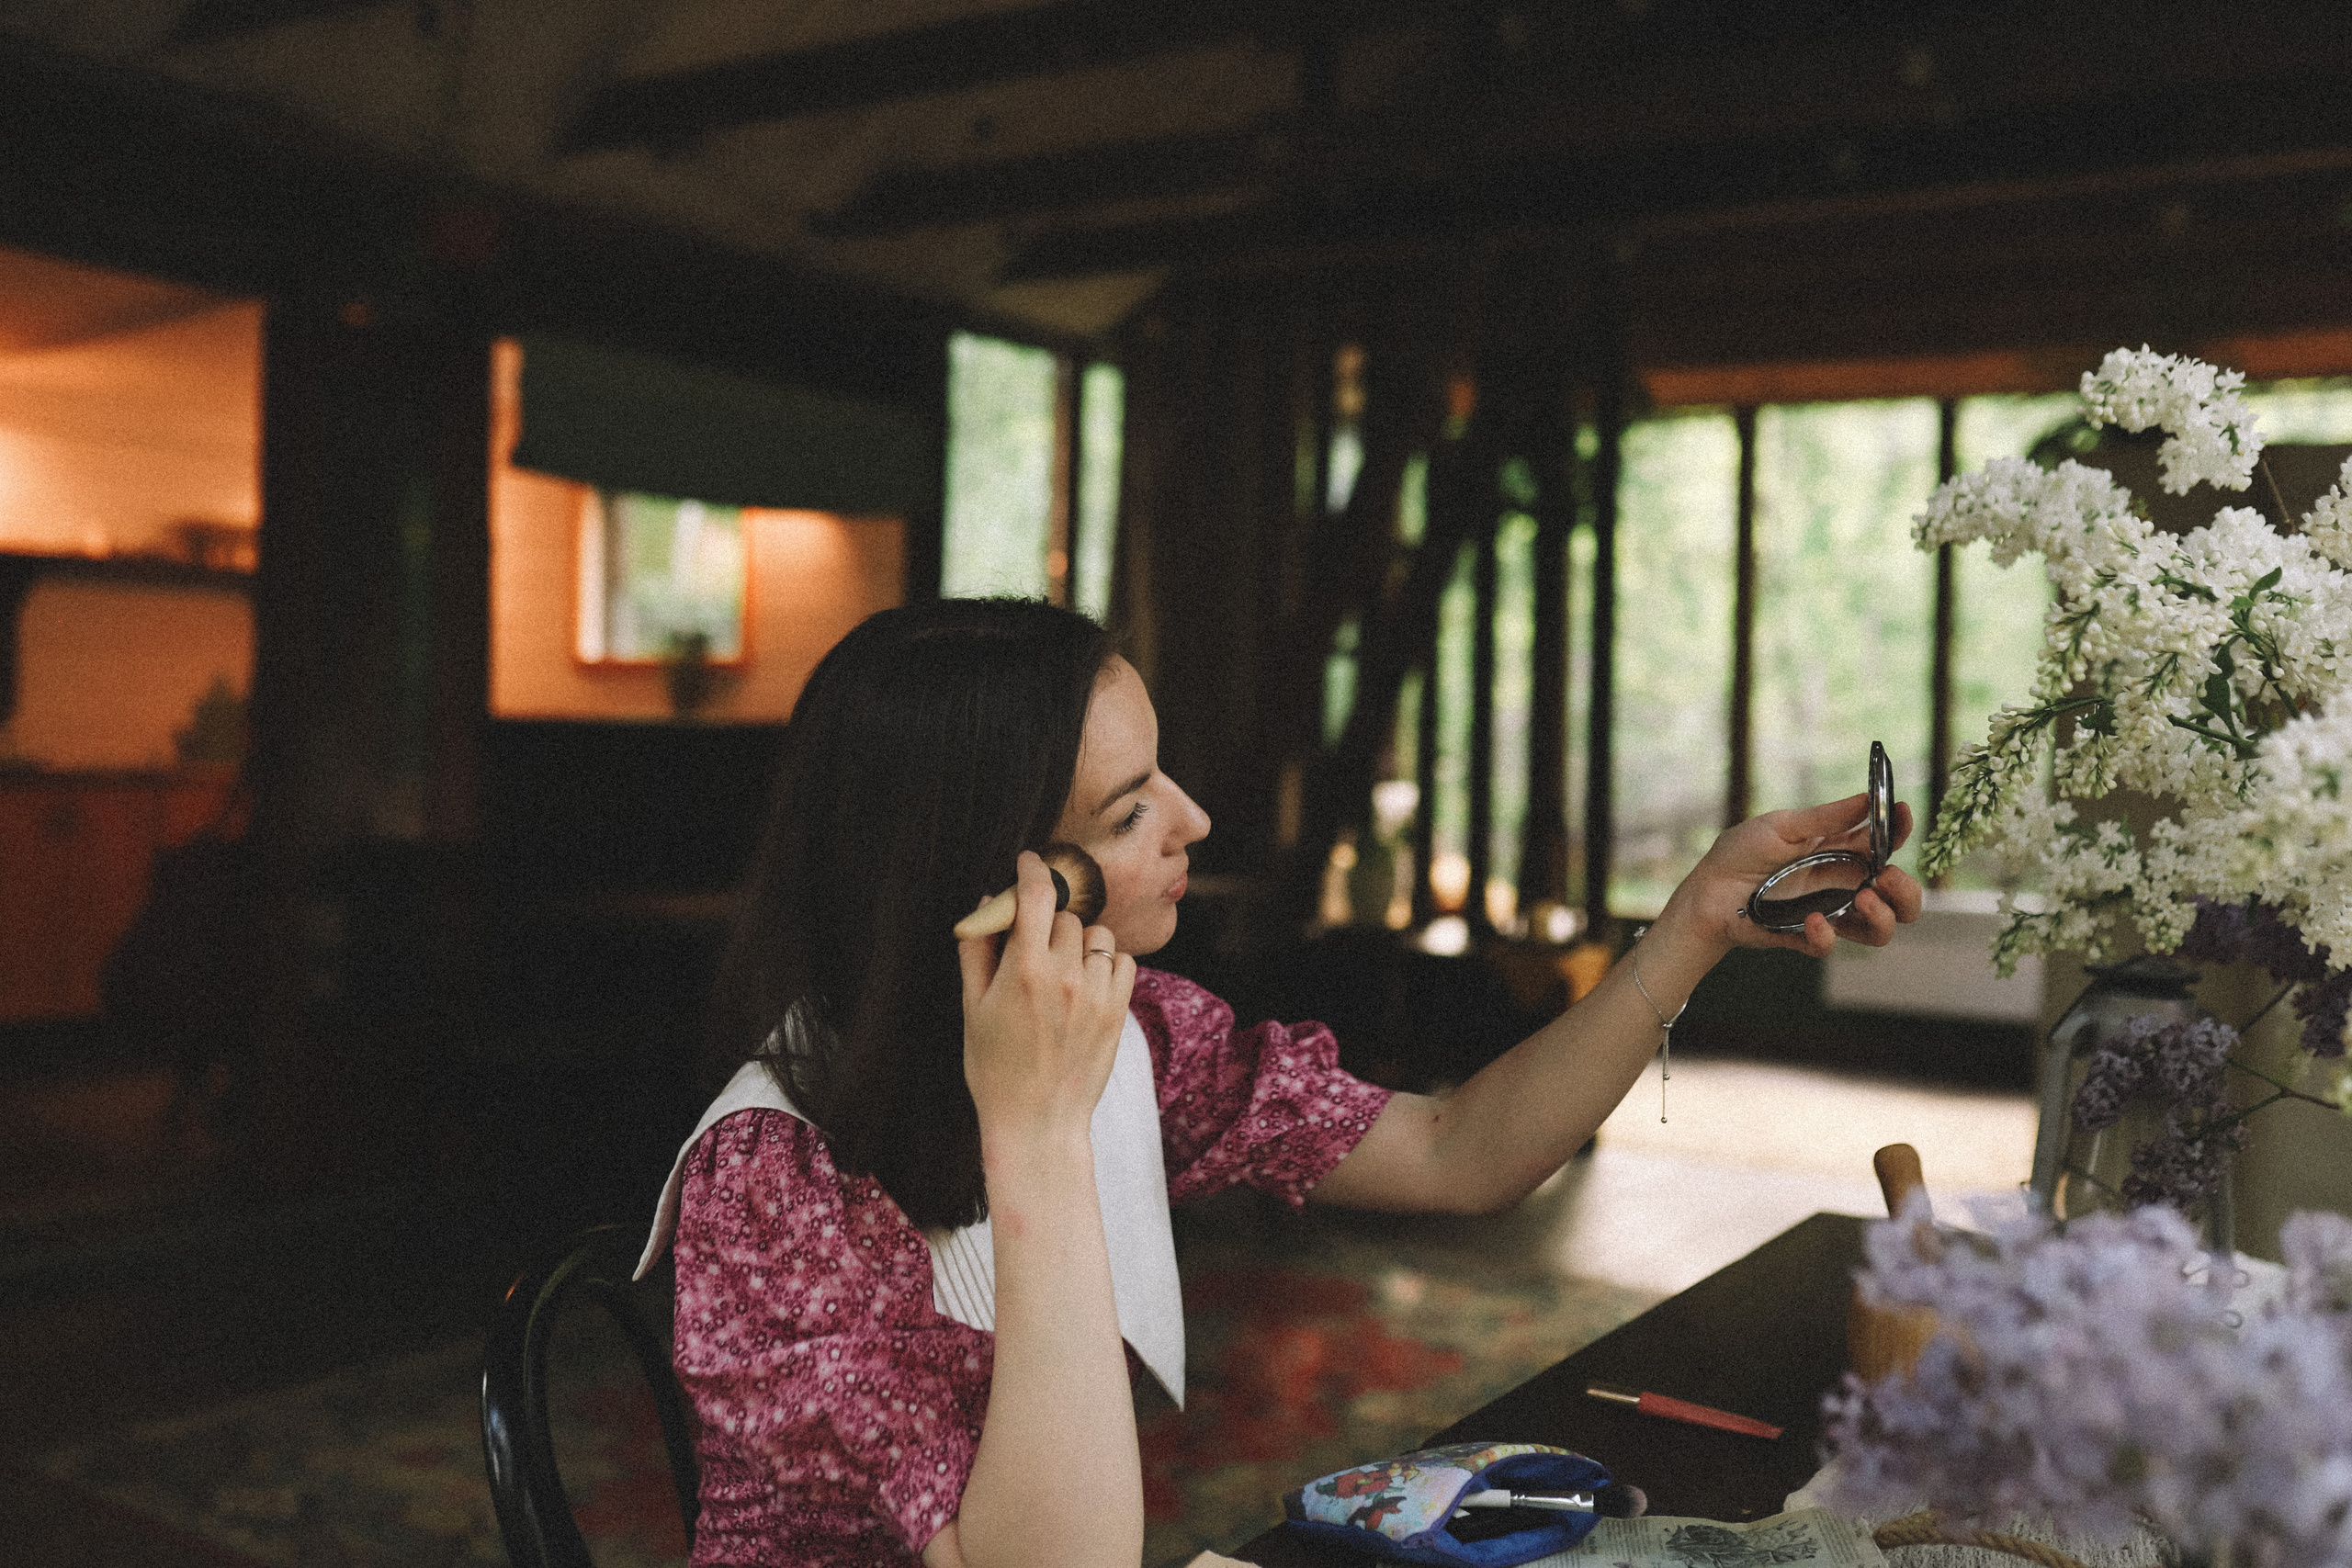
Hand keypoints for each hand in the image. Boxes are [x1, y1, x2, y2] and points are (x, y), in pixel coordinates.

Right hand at [957, 851, 1135, 1145]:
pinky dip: (1105, 962)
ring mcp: (1097, 993)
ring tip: (1060, 969)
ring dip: (1079, 940)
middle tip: (1033, 944)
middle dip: (1049, 921)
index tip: (1029, 863)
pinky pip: (1122, 961)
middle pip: (1066, 915)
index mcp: (1024, 971)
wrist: (1037, 1123)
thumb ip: (978, 950)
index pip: (1037, 896)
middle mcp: (1066, 976)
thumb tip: (988, 903)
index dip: (1032, 871)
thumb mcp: (973, 1008)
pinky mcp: (1118, 1011)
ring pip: (1097, 935)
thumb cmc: (994, 1068)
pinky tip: (1085, 983)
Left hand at [1669, 793, 1924, 958]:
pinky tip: (1815, 920)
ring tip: (1864, 899)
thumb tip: (1868, 798)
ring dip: (1883, 917)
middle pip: (1898, 896)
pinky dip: (1827, 936)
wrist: (1706, 890)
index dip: (1900, 829)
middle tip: (1887, 877)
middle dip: (1906, 890)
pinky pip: (1830, 946)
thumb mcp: (1782, 827)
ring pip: (1880, 930)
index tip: (1902, 813)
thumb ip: (1825, 819)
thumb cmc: (1742, 852)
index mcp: (1841, 851)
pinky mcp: (1805, 937)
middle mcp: (1843, 884)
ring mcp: (1829, 913)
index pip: (1885, 844)